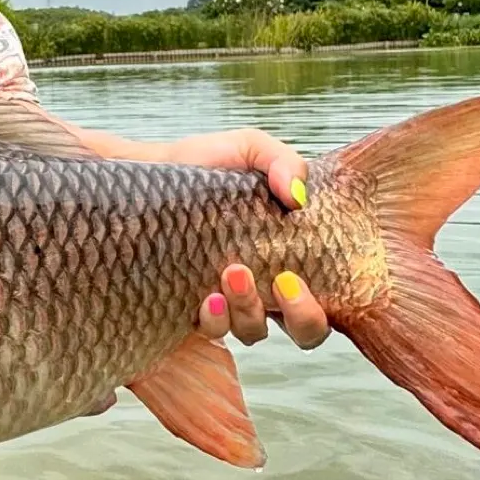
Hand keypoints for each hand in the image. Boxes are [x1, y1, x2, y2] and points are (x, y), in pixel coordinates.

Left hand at [160, 129, 329, 349]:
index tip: (299, 276)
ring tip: (232, 272)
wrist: (148, 173)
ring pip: (254, 330)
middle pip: (305, 331)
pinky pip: (212, 331)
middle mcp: (267, 288)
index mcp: (293, 257)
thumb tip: (297, 196)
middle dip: (302, 316)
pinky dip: (214, 320)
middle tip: (282, 282)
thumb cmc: (209, 164)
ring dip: (249, 310)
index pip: (330, 300)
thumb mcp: (251, 149)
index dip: (325, 305)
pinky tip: (206, 298)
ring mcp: (230, 302)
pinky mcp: (192, 306)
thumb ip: (283, 162)